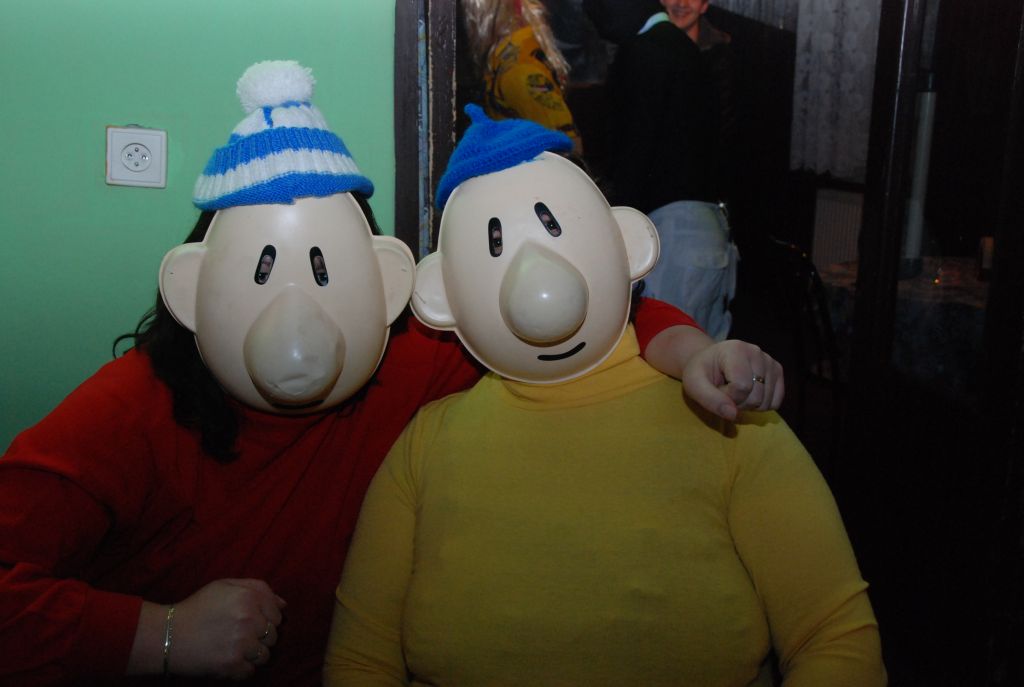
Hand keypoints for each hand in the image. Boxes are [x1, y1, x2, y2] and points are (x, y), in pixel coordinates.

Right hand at [168, 579, 285, 679]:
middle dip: (261, 637)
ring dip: (253, 654)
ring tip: (235, 648)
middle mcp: (249, 619)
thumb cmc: (198, 608)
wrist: (169, 635)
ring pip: (265, 655)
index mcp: (249, 597)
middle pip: (273, 636)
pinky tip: (228, 659)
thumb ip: (257, 588)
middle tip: (240, 636)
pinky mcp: (232, 665)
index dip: (266, 620)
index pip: (277, 615)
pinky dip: (242, 668)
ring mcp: (242, 644)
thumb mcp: (224, 586)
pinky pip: (251, 670)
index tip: (251, 622)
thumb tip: (284, 604)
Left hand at [680, 340, 783, 420]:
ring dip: (748, 405)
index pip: (741, 387)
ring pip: (766, 402)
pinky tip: (748, 394)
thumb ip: (710, 399)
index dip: (727, 396)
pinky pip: (775, 402)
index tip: (716, 389)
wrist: (710, 362)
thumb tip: (733, 415)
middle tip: (724, 391)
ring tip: (735, 391)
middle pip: (755, 397)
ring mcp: (770, 361)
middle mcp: (757, 352)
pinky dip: (760, 405)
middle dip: (737, 403)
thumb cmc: (701, 373)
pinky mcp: (777, 372)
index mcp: (736, 349)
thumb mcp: (694, 384)